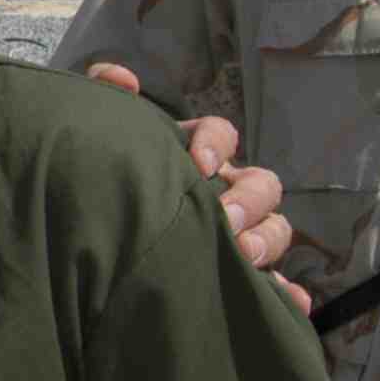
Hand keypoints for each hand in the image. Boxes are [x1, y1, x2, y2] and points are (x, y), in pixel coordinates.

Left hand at [87, 63, 311, 314]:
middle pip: (261, 185)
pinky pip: (275, 285)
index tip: (195, 162)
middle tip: (225, 218)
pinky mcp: (237, 275)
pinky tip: (289, 302)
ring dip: (267, 241)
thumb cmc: (108, 178)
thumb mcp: (103, 138)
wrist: (90, 235)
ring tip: (243, 257)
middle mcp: (224, 191)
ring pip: (275, 229)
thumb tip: (121, 78)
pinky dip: (286, 293)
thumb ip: (105, 98)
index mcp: (195, 155)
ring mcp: (238, 232)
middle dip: (248, 200)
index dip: (214, 143)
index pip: (220, 134)